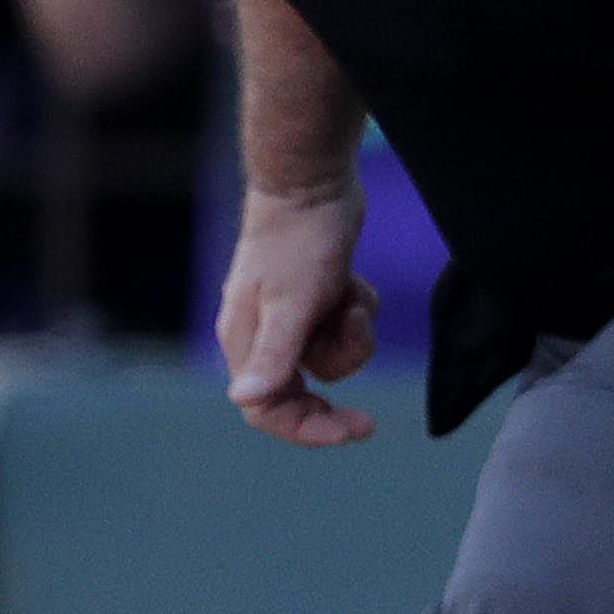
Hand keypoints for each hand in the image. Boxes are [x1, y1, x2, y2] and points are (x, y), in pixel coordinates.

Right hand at [219, 179, 379, 447]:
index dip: (307, 429)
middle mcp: (261, 336)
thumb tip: (244, 401)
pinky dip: (355, 313)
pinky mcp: (313, 299)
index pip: (264, 409)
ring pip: (328, 358)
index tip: (356, 430)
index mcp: (245, 342)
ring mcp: (287, 317)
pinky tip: (351, 282)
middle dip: (336, 387)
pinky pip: (340, 329)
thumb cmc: (297, 242)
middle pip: (299, 391)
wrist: (311, 183)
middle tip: (369, 418)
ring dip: (352, 336)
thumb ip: (272, 356)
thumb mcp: (292, 303)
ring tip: (350, 299)